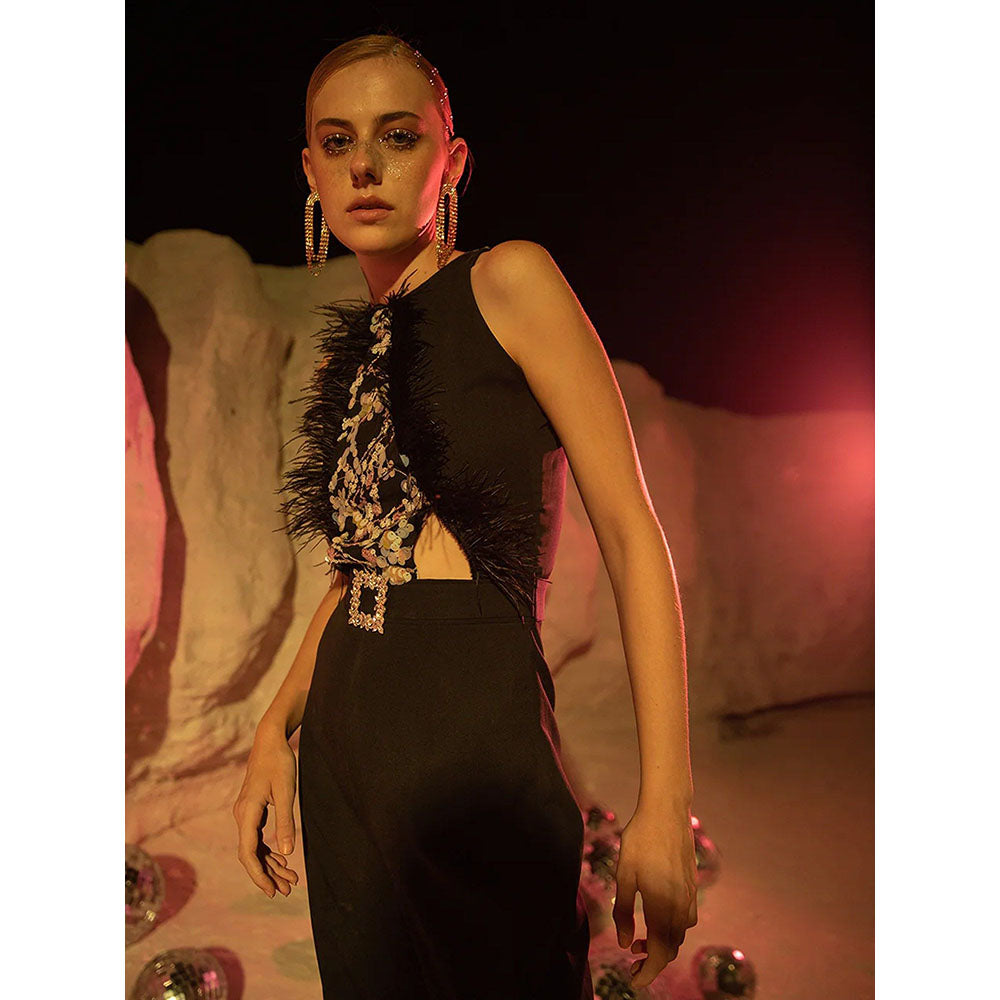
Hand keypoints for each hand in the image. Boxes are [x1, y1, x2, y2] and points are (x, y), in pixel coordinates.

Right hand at [232, 726, 299, 897]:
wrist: (269, 741)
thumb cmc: (279, 763)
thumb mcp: (287, 791)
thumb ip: (286, 822)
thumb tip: (287, 853)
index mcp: (247, 813)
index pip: (248, 852)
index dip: (259, 874)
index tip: (271, 891)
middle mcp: (242, 816)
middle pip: (251, 854)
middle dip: (268, 874)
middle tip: (287, 890)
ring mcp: (245, 814)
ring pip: (254, 847)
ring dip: (271, 864)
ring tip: (290, 880)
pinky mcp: (252, 811)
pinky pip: (257, 837)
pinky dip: (269, 851)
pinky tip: (282, 861)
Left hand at [612, 803, 697, 989]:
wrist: (666, 811)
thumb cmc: (640, 840)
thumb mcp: (624, 874)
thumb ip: (623, 911)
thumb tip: (625, 943)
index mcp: (661, 905)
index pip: (660, 953)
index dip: (648, 972)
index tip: (634, 980)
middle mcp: (680, 904)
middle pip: (672, 947)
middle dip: (653, 960)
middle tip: (632, 961)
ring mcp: (689, 894)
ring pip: (680, 933)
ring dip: (663, 943)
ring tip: (640, 940)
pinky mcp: (692, 884)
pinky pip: (687, 917)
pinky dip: (673, 927)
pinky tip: (658, 916)